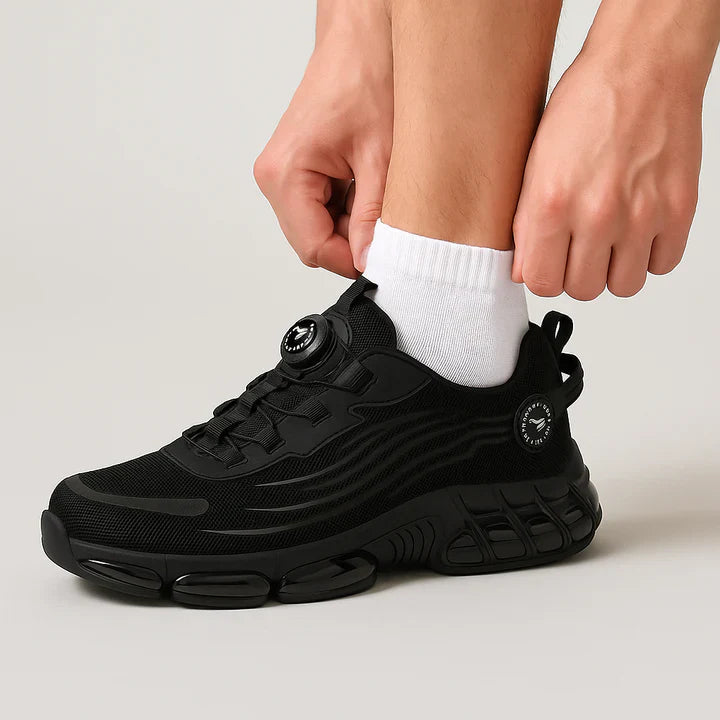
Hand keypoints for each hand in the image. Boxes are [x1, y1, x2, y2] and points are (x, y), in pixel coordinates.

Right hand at [253, 0, 392, 277]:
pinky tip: (369, 183)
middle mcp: (275, 177)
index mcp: (285, 173)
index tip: (386, 259)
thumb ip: (374, 217)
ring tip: (379, 190)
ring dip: (353, 224)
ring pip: (319, 229)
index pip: (314, 248)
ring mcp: (284, 174)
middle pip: (313, 243)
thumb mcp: (382, 155)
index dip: (353, 261)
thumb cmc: (366, 72)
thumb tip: (372, 260)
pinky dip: (349, 209)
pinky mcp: (297, 170)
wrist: (362, 34)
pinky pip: (321, 210)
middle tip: (390, 223)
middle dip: (354, 242)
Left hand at [513, 45, 703, 298]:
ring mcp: (642, 214)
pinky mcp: (678, 209)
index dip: (543, 276)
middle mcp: (598, 214)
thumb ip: (526, 226)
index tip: (548, 264)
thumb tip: (526, 271)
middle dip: (575, 274)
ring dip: (612, 270)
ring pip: (623, 286)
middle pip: (582, 290)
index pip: (541, 283)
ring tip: (607, 241)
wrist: (642, 67)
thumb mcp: (534, 165)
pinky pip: (662, 265)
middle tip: (576, 249)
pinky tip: (636, 231)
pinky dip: (648, 256)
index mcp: (553, 203)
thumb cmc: (587, 107)